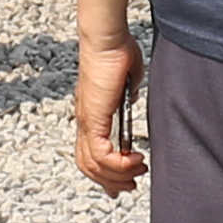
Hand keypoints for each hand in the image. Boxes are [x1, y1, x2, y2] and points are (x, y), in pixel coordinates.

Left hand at [71, 27, 145, 197]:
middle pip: (87, 165)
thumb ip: (126, 97)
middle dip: (111, 181)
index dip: (103, 173)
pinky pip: (101, 154)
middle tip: (132, 184)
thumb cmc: (117, 52)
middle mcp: (84, 121)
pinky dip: (119, 164)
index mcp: (91, 114)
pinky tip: (135, 159)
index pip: (89, 153)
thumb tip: (129, 102)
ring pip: (92, 165)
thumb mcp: (126, 83)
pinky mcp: (93, 118)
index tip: (121, 183)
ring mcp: (86, 121)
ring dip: (117, 175)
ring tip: (138, 171)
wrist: (107, 39)